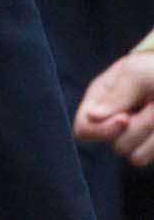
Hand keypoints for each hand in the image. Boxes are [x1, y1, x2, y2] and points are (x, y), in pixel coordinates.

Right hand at [75, 49, 153, 165]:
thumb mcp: (136, 73)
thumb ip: (116, 94)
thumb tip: (92, 116)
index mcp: (100, 100)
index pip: (84, 128)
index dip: (102, 129)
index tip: (125, 118)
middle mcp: (113, 122)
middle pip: (115, 144)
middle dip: (139, 127)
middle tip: (153, 105)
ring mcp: (134, 137)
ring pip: (134, 156)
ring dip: (152, 136)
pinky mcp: (149, 147)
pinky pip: (148, 158)